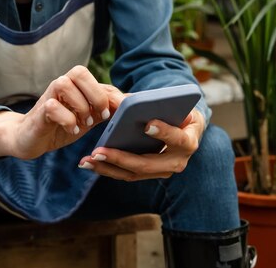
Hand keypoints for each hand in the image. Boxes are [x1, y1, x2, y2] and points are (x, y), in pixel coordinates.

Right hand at [0, 65, 125, 159]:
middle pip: (79, 72)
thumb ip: (108, 108)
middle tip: (102, 115)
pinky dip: (66, 119)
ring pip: (63, 84)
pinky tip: (72, 130)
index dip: (114, 95)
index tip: (121, 113)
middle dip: (96, 95)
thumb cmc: (63, 124)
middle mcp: (62, 85)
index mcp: (77, 85)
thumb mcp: (90, 117)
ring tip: (85, 122)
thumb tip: (134, 101)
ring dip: (80, 105)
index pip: (99, 80)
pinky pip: (52, 107)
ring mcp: (49, 96)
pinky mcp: (39, 111)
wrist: (31, 138)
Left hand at [78, 108, 205, 180]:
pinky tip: (90, 163)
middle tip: (97, 152)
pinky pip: (127, 174)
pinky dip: (108, 169)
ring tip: (87, 161)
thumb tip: (142, 102)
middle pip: (146, 164)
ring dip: (107, 168)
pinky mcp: (150, 174)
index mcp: (188, 142)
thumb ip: (167, 105)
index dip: (163, 132)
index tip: (147, 125)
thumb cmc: (181, 113)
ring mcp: (163, 171)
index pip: (176, 139)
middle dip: (119, 158)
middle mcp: (177, 162)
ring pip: (133, 174)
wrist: (188, 130)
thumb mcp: (180, 106)